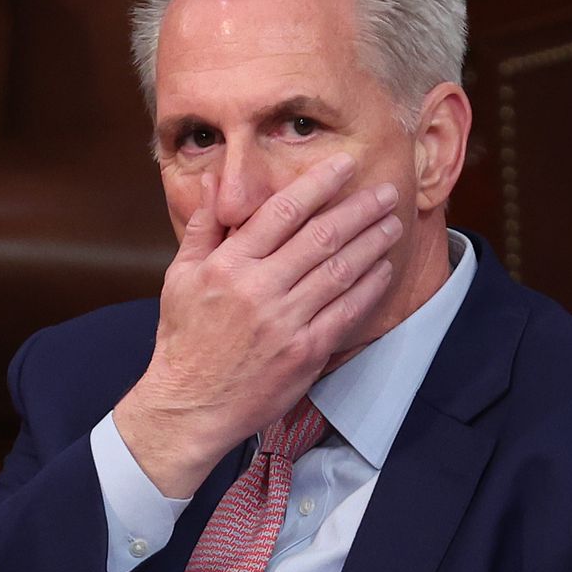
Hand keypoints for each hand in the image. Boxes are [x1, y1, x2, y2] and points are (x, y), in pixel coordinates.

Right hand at [114, 152, 403, 496]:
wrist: (189, 407)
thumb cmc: (183, 341)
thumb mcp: (180, 277)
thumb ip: (203, 227)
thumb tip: (213, 182)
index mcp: (228, 265)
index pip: (282, 211)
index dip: (319, 183)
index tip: (344, 165)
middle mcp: (259, 289)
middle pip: (321, 236)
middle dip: (360, 209)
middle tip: (387, 191)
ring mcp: (285, 322)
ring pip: (340, 271)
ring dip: (372, 243)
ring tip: (391, 224)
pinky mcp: (305, 353)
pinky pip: (346, 313)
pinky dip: (368, 288)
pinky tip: (382, 269)